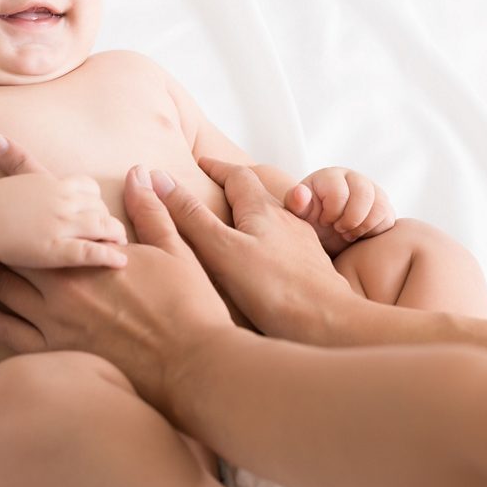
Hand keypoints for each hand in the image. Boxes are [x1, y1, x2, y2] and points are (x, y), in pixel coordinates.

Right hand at [0, 134, 127, 269]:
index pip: (88, 187)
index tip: (96, 211)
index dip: (94, 200)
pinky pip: (91, 251)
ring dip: (115, 235)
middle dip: (107, 219)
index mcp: (52, 185)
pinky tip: (120, 261)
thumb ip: (15, 168)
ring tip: (121, 247)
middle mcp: (62, 201)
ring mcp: (61, 224)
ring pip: (102, 226)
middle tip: (115, 234)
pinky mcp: (57, 249)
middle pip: (99, 207)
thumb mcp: (8, 183)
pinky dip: (109, 255)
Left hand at [0, 165, 236, 409]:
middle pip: (9, 241)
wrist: (190, 365)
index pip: (52, 198)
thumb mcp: (176, 251)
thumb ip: (153, 211)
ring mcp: (55, 319)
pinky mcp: (55, 351)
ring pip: (0, 285)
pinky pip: (7, 332)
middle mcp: (64, 282)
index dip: (22, 168)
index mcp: (91, 252)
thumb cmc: (189, 308)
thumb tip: (141, 171)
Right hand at [152, 157, 358, 341]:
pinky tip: (260, 263)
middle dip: (235, 189)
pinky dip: (266, 243)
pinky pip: (284, 245)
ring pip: (273, 220)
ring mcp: (302, 245)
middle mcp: (286, 220)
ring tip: (232, 227)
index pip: (238, 175)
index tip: (200, 162)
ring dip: (252, 217)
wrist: (328, 323)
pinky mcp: (310, 269)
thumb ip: (190, 216)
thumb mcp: (221, 249)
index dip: (216, 167)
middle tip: (213, 189)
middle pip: (258, 195)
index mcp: (262, 210)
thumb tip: (157, 178)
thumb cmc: (273, 289)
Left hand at [284, 166, 395, 255]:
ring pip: (380, 207)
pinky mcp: (384, 207)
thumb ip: (295, 203)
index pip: (339, 193)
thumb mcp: (297, 214)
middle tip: (338, 229)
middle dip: (350, 219)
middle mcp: (354, 179)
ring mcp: (372, 191)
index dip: (331, 214)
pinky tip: (359, 235)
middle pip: (364, 195)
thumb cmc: (309, 220)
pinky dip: (373, 232)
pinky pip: (388, 220)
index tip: (324, 221)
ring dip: (363, 227)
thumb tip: (300, 193)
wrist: (324, 233)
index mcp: (330, 176)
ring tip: (348, 233)